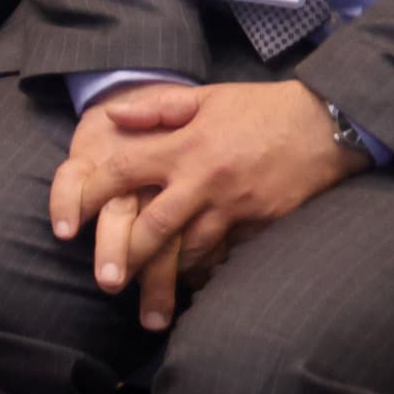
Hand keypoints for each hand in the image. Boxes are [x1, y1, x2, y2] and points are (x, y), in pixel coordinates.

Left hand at [59, 82, 364, 330]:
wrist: (325, 125)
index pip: (124, 171)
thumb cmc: (259, 108)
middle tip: (104, 282)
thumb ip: (156, 107)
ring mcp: (235, 207)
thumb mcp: (205, 97)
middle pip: (154, 227)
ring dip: (165, 273)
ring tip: (141, 295)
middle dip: (125, 256)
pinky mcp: (261, 225)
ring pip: (191, 250)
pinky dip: (205, 269)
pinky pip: (226, 255)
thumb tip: (112, 117)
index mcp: (184, 146)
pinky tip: (189, 283)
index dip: (90, 195)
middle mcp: (205, 181)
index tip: (69, 220)